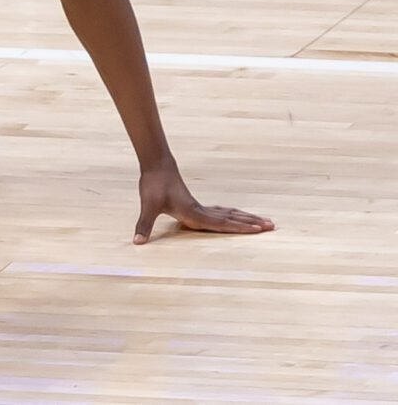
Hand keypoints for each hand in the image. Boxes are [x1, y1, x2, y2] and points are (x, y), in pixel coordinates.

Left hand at [134, 163, 274, 243]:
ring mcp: (201, 207)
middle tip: (273, 226)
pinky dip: (233, 215)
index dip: (240, 228)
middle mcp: (202, 211)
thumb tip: (137, 242)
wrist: (156, 166)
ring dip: (246, 219)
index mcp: (194, 214)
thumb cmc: (153, 186)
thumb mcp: (147, 206)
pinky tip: (240, 217)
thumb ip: (144, 225)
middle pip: (232, 219)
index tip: (258, 230)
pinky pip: (221, 212)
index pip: (221, 224)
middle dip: (251, 224)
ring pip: (229, 214)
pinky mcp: (197, 205)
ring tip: (265, 222)